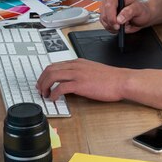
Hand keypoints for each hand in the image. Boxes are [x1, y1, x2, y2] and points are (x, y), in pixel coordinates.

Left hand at [37, 56, 161, 111]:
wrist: (122, 81)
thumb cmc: (111, 78)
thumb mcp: (93, 71)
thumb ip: (81, 73)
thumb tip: (71, 82)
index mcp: (78, 62)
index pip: (55, 64)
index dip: (45, 74)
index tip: (42, 82)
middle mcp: (75, 66)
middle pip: (50, 69)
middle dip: (41, 80)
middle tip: (39, 89)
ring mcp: (77, 74)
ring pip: (53, 76)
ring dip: (45, 86)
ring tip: (44, 95)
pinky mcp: (80, 84)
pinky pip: (61, 87)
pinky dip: (54, 93)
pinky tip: (54, 99)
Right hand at [100, 0, 152, 32]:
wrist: (143, 17)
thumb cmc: (141, 10)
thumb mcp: (138, 9)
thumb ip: (129, 12)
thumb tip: (119, 19)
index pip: (109, 5)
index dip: (111, 16)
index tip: (118, 24)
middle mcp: (110, 0)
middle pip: (104, 13)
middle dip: (112, 23)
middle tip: (120, 27)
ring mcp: (107, 9)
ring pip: (103, 20)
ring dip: (112, 26)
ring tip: (122, 25)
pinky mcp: (106, 16)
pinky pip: (105, 24)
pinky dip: (111, 28)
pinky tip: (119, 27)